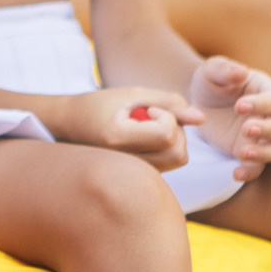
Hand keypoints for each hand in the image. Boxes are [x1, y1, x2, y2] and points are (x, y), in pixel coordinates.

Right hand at [60, 87, 202, 169]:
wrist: (68, 127)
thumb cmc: (98, 105)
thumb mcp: (131, 94)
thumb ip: (168, 101)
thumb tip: (202, 118)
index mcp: (117, 139)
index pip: (167, 135)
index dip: (166, 116)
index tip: (148, 108)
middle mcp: (125, 163)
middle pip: (179, 154)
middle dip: (177, 130)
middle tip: (155, 116)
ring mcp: (132, 174)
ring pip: (178, 160)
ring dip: (173, 139)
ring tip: (149, 125)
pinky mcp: (139, 177)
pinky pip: (169, 163)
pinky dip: (166, 147)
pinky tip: (146, 137)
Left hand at [190, 55, 270, 179]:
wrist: (197, 102)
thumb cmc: (210, 81)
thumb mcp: (211, 70)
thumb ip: (225, 69)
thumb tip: (241, 72)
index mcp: (265, 91)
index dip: (261, 104)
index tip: (239, 106)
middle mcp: (269, 115)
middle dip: (268, 130)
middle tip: (246, 129)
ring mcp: (261, 136)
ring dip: (263, 153)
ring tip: (242, 153)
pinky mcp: (248, 152)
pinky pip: (257, 167)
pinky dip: (250, 173)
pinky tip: (235, 174)